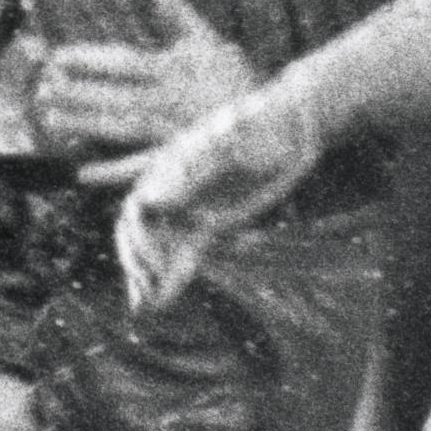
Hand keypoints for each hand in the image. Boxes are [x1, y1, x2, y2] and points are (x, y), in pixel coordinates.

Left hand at [39, 0, 258, 162]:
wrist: (274, 119)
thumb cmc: (233, 77)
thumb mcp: (208, 41)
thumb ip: (180, 14)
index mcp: (174, 69)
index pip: (123, 61)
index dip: (89, 59)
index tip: (57, 57)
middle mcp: (169, 100)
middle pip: (114, 95)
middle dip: (76, 93)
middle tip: (41, 89)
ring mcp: (171, 132)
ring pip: (120, 128)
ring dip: (85, 124)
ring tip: (50, 119)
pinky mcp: (177, 160)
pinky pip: (142, 167)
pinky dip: (113, 172)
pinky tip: (82, 172)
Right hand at [113, 78, 325, 311]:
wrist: (293, 125)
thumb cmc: (262, 128)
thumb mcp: (230, 151)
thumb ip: (190, 176)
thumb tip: (148, 201)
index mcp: (171, 169)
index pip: (139, 211)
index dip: (139, 240)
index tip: (152, 264)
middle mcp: (175, 189)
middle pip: (140, 231)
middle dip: (137, 260)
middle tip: (145, 288)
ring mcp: (193, 207)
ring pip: (159, 246)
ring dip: (147, 275)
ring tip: (144, 306)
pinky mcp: (212, 223)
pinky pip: (185, 253)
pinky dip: (173, 279)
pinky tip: (163, 302)